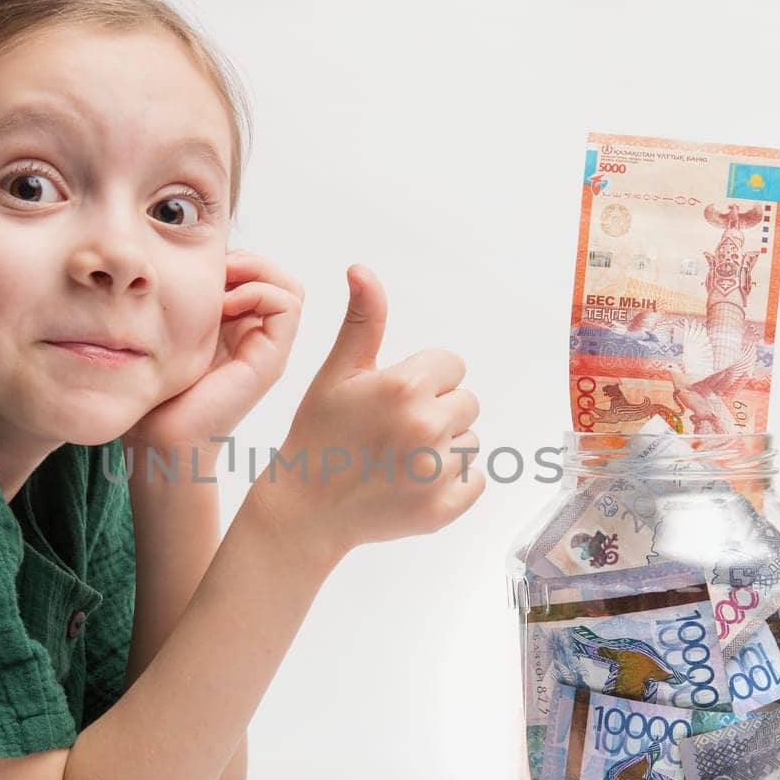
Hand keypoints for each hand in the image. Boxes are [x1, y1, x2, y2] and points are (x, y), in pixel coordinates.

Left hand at [125, 249, 303, 459]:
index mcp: (235, 329)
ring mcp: (267, 350)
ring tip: (222, 286)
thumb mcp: (170, 329)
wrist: (159, 438)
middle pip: (275, 276)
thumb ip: (186, 299)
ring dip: (256, 272)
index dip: (235, 259)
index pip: (256, 274)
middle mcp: (256, 338)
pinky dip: (260, 291)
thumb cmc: (156, 389)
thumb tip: (194, 259)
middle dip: (247, 260)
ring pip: (288, 286)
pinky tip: (226, 305)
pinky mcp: (271, 360)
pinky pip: (288, 304)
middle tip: (215, 270)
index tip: (201, 268)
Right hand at [250, 263, 483, 562]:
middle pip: (466, 403)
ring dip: (444, 448)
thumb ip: (363, 320)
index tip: (393, 398)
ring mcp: (437, 472)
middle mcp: (426, 427)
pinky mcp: (444, 509)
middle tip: (394, 430)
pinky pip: (475, 481)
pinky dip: (451, 484)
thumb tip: (362, 269)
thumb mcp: (337, 373)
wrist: (305, 510)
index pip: (452, 366)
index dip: (424, 379)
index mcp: (404, 387)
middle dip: (437, 411)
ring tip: (400, 459)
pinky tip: (413, 483)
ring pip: (470, 442)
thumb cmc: (319, 435)